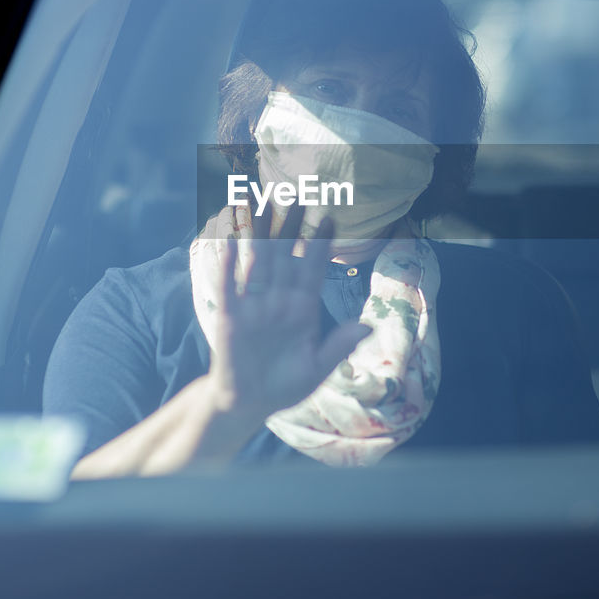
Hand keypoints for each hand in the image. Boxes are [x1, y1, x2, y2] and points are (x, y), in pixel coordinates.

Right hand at [207, 202, 370, 422]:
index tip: (331, 216)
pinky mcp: (231, 317)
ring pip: (259, 261)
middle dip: (292, 226)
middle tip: (299, 194)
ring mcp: (254, 305)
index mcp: (302, 309)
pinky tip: (230, 240)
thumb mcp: (317, 368)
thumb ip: (339, 346)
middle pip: (286, 255)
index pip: (313, 268)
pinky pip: (230, 286)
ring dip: (261, 232)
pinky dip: (229, 264)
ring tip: (264, 201)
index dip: (321, 243)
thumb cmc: (285, 384)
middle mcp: (279, 300)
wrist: (250, 404)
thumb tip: (368, 326)